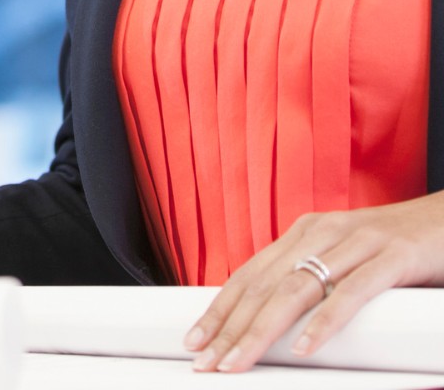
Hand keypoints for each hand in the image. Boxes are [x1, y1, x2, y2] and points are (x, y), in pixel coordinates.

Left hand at [185, 191, 443, 372]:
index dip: (219, 310)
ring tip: (238, 361)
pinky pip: (351, 293)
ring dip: (261, 331)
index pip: (250, 275)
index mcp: (305, 233)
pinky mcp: (392, 257)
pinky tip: (305, 348)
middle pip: (263, 286)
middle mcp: (321, 233)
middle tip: (206, 361)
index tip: (195, 341)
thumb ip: (313, 281)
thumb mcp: (345, 260)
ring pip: (295, 290)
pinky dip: (325, 322)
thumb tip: (274, 319)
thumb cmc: (399, 248)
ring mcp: (355, 243)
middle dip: (230, 328)